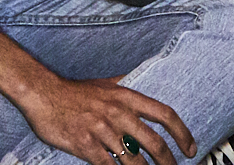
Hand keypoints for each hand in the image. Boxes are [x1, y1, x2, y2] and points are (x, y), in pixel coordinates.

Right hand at [19, 76, 195, 164]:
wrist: (42, 94)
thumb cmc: (74, 91)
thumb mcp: (104, 83)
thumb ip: (124, 85)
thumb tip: (140, 78)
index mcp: (125, 97)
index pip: (164, 114)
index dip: (182, 133)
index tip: (190, 147)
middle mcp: (118, 113)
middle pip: (154, 143)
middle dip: (169, 162)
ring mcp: (102, 131)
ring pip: (134, 160)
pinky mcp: (87, 146)